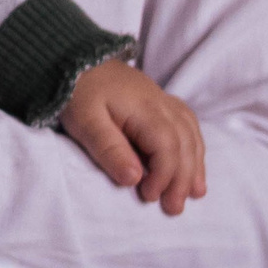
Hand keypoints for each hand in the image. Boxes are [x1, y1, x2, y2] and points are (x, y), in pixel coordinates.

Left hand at [62, 57, 206, 214]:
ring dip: (194, 165)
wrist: (73, 58)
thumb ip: (109, 149)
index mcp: (144, 108)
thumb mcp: (84, 123)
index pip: (167, 146)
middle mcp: (161, 103)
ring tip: (194, 193)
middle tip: (174, 208)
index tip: (149, 196)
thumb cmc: (77, 92)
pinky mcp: (160, 101)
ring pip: (191, 134)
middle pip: (184, 143)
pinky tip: (194, 163)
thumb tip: (134, 179)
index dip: (164, 175)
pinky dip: (194, 147)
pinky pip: (188, 124)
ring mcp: (163, 100)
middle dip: (182, 178)